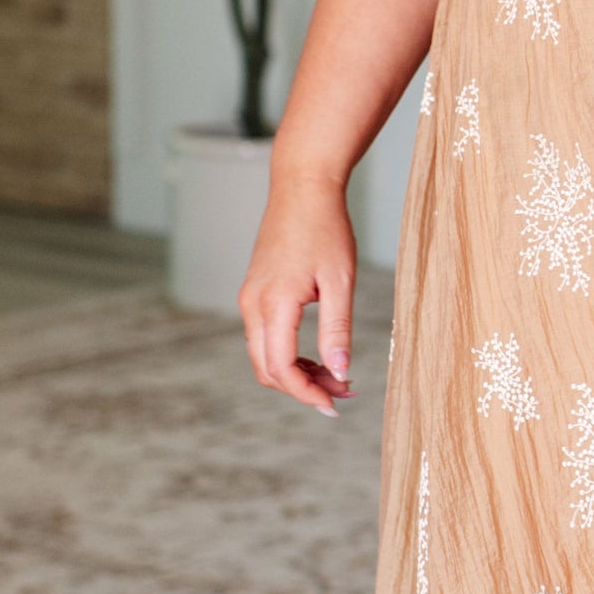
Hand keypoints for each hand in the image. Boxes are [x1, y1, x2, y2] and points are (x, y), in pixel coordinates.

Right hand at [239, 172, 357, 414]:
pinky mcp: (255, 292)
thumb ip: (338, 329)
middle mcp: (253, 304)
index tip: (336, 404)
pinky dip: (288, 355)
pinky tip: (320, 355)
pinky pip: (265, 337)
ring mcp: (250, 298)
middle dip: (304, 388)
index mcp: (274, 303)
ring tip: (337, 376)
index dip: (307, 393)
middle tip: (343, 394)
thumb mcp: (341, 281)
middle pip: (268, 369)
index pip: (282, 367)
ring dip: (297, 374)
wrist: (302, 188)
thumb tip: (340, 371)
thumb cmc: (326, 229)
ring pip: (264, 356)